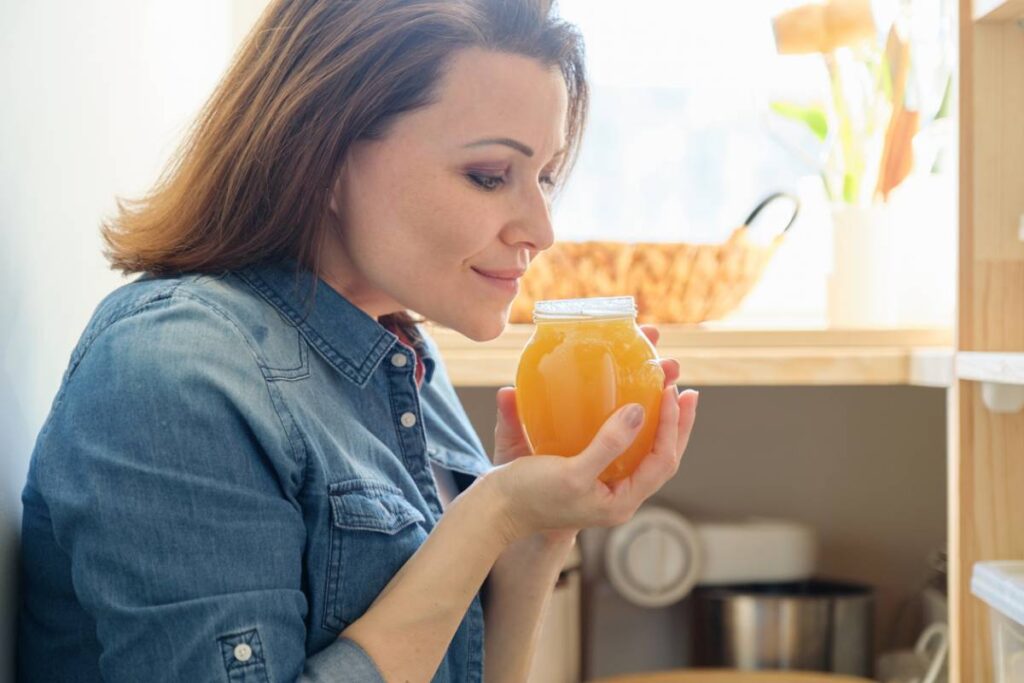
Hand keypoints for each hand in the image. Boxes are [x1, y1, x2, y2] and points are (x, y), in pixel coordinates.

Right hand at [487, 325, 697, 542]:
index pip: (663, 461)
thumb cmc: (529, 496)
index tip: (672, 391)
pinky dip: (630, 424)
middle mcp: (618, 496)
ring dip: (657, 422)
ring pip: (644, 451)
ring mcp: (603, 486)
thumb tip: (639, 412)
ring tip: (665, 393)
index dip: (673, 426)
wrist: (495, 510)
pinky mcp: (587, 473)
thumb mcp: (571, 473)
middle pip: (661, 457)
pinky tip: (626, 404)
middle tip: (686, 390)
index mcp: (621, 502)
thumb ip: (607, 444)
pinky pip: (621, 447)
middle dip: (676, 424)